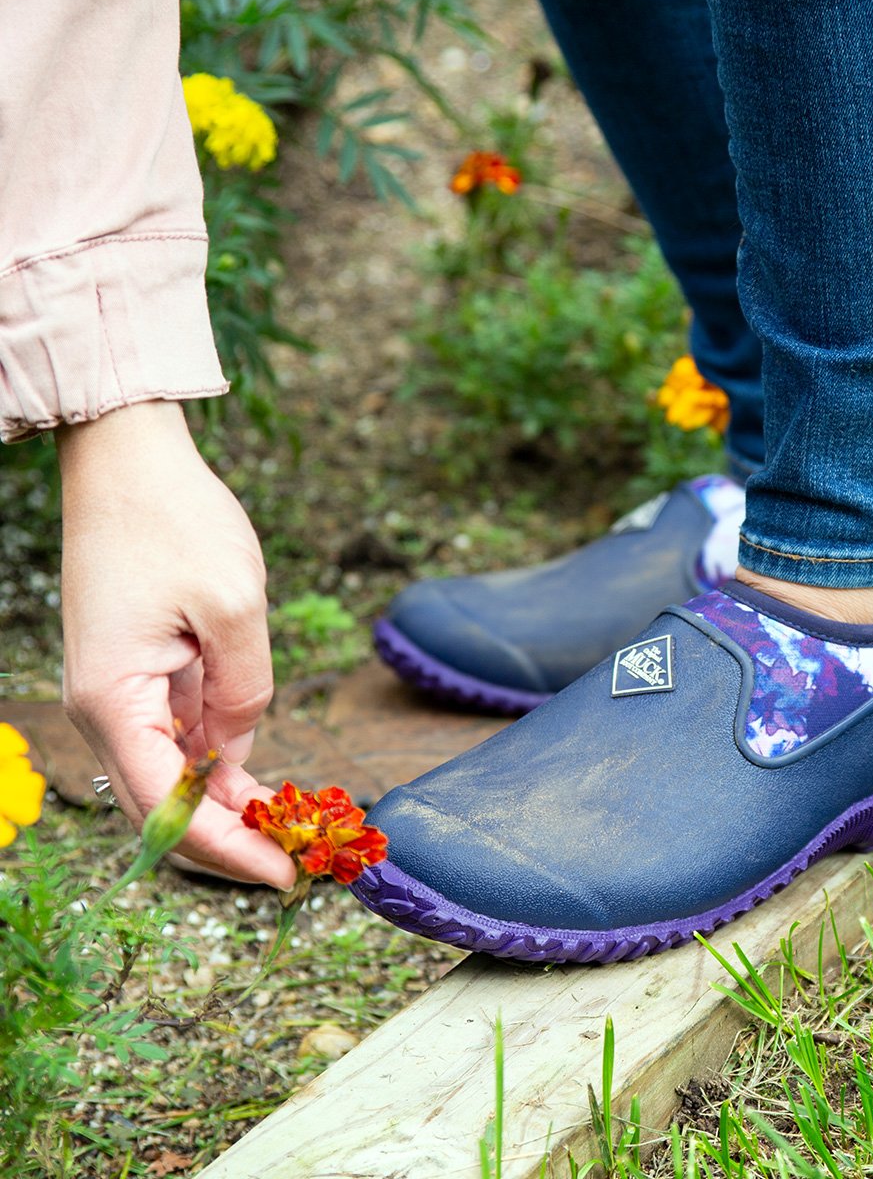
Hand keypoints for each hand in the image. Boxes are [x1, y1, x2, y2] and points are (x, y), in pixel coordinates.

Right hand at [56, 402, 294, 887]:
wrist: (130, 462)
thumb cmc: (175, 520)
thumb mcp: (233, 604)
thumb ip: (246, 688)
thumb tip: (241, 746)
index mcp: (115, 699)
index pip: (167, 806)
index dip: (226, 850)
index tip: (285, 876)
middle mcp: (107, 708)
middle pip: (165, 806)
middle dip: (229, 840)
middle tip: (298, 864)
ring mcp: (123, 694)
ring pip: (173, 778)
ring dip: (226, 807)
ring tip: (290, 829)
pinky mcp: (142, 675)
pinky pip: (178, 740)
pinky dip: (218, 767)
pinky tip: (260, 783)